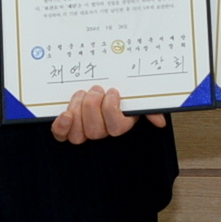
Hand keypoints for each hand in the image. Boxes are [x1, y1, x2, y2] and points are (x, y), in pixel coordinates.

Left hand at [50, 86, 167, 143]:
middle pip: (96, 131)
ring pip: (79, 134)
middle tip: (95, 89)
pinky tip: (65, 115)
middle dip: (93, 106)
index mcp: (119, 124)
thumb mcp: (136, 97)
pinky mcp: (66, 128)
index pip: (116, 128)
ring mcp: (83, 131)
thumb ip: (149, 107)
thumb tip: (159, 120)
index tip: (113, 91)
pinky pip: (61, 135)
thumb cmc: (118, 94)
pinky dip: (61, 126)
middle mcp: (102, 131)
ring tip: (82, 94)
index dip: (111, 110)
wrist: (98, 86)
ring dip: (78, 110)